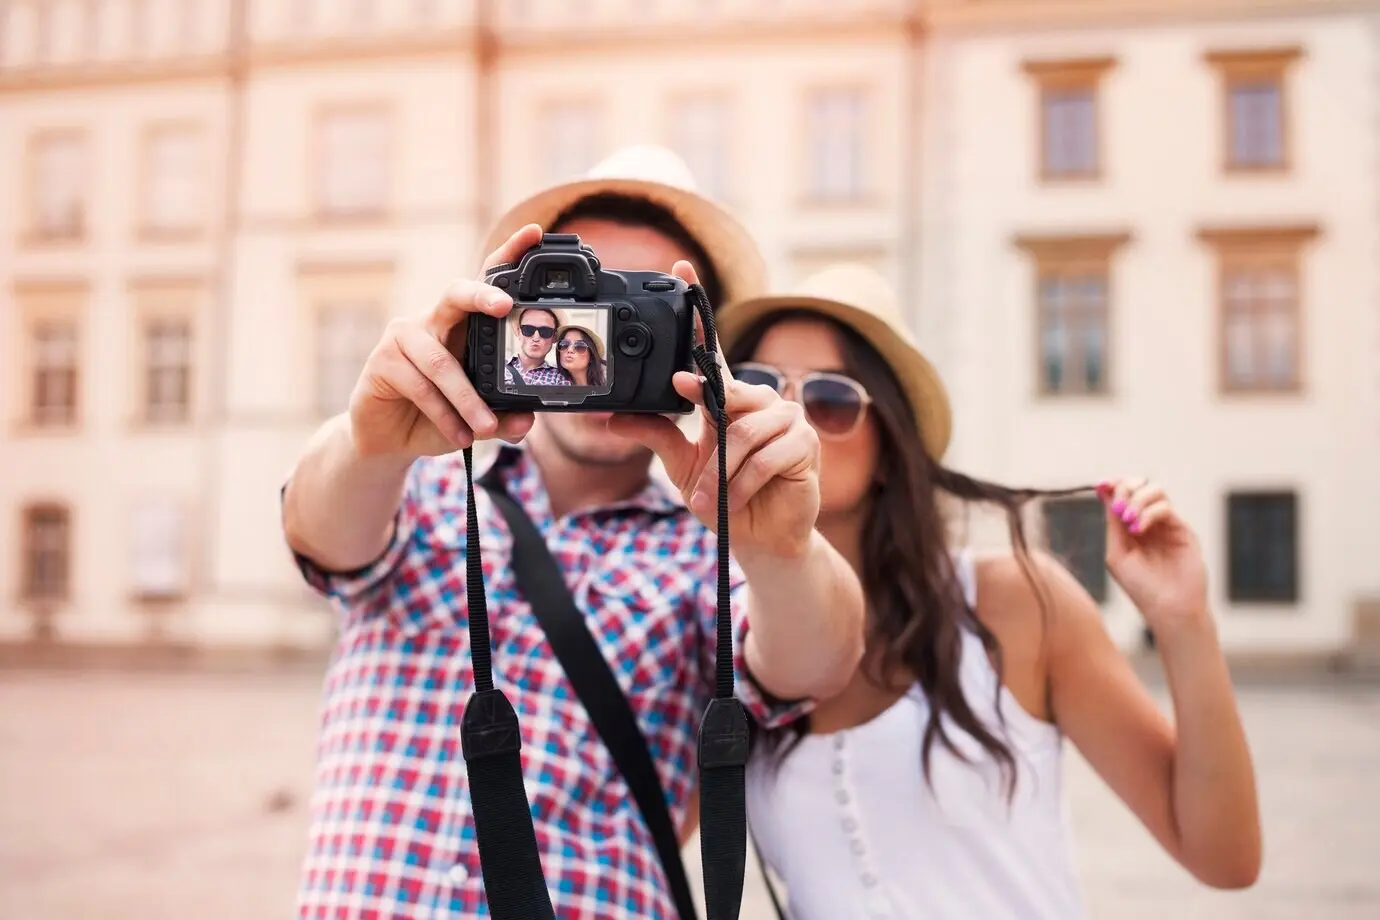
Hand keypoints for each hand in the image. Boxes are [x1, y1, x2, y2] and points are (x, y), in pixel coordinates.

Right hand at [347, 225, 540, 457]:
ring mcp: (404, 336)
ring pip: (442, 363)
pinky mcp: (382, 361)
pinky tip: (459, 435)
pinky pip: (420, 386)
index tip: (534, 233)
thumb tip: (527, 419)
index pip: (485, 282)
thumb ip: (504, 417)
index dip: (508, 255)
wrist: (389, 440)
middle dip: (482, 296)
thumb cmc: (437, 416)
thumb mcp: (478, 419)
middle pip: (456, 295)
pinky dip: (444, 414)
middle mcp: (433, 321)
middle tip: (506, 306)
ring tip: (486, 427)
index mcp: (462, 325)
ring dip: (467, 399)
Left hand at [605, 261, 821, 559]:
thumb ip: (656, 436)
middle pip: (725, 395)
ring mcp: (786, 416)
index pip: (710, 348)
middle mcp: (758, 399)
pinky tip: (734, 501)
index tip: (679, 269)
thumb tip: (612, 419)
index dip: (697, 308)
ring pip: (741, 433)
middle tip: (697, 468)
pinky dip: (742, 484)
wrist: (759, 538)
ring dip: (720, 474)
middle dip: (707, 441)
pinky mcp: (804, 442)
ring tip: (710, 500)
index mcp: (727, 397)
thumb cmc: (723, 497)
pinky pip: (763, 456)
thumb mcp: (680, 466)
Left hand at [1099, 477, 1209, 630]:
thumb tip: (1105, 492)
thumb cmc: (1140, 587)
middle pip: (1140, 486)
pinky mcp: (1183, 530)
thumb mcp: (1117, 553)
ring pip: (1156, 491)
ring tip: (1129, 520)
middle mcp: (1150, 522)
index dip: (1113, 485)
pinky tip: (1138, 528)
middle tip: (1119, 506)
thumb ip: (1112, 523)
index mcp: (1130, 527)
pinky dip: (1149, 513)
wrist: (1168, 609)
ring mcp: (1167, 525)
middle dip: (1126, 488)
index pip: (1123, 495)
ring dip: (1138, 500)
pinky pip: (1166, 508)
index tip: (1102, 484)